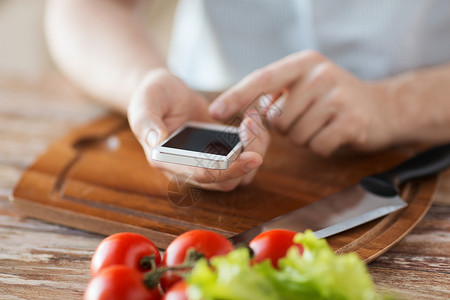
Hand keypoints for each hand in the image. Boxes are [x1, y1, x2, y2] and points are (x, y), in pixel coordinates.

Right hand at [128, 69, 269, 190]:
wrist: (167, 92)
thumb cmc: (153, 96)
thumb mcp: (145, 103)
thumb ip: (147, 122)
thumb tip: (157, 141)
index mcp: (167, 161)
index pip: (201, 176)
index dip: (228, 170)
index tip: (252, 157)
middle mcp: (188, 169)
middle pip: (226, 181)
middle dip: (246, 159)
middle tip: (252, 126)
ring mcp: (207, 163)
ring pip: (239, 174)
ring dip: (253, 150)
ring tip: (251, 120)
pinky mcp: (221, 153)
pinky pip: (243, 158)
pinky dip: (254, 143)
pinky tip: (250, 119)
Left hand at [209, 51, 396, 155]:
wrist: (383, 109)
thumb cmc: (334, 100)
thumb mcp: (305, 85)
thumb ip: (276, 95)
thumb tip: (244, 114)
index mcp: (303, 63)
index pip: (261, 79)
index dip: (236, 96)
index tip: (215, 111)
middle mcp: (320, 75)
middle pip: (278, 118)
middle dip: (286, 127)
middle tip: (308, 117)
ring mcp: (338, 96)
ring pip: (296, 135)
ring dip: (304, 137)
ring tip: (324, 123)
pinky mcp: (352, 120)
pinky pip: (316, 146)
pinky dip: (321, 146)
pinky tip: (335, 133)